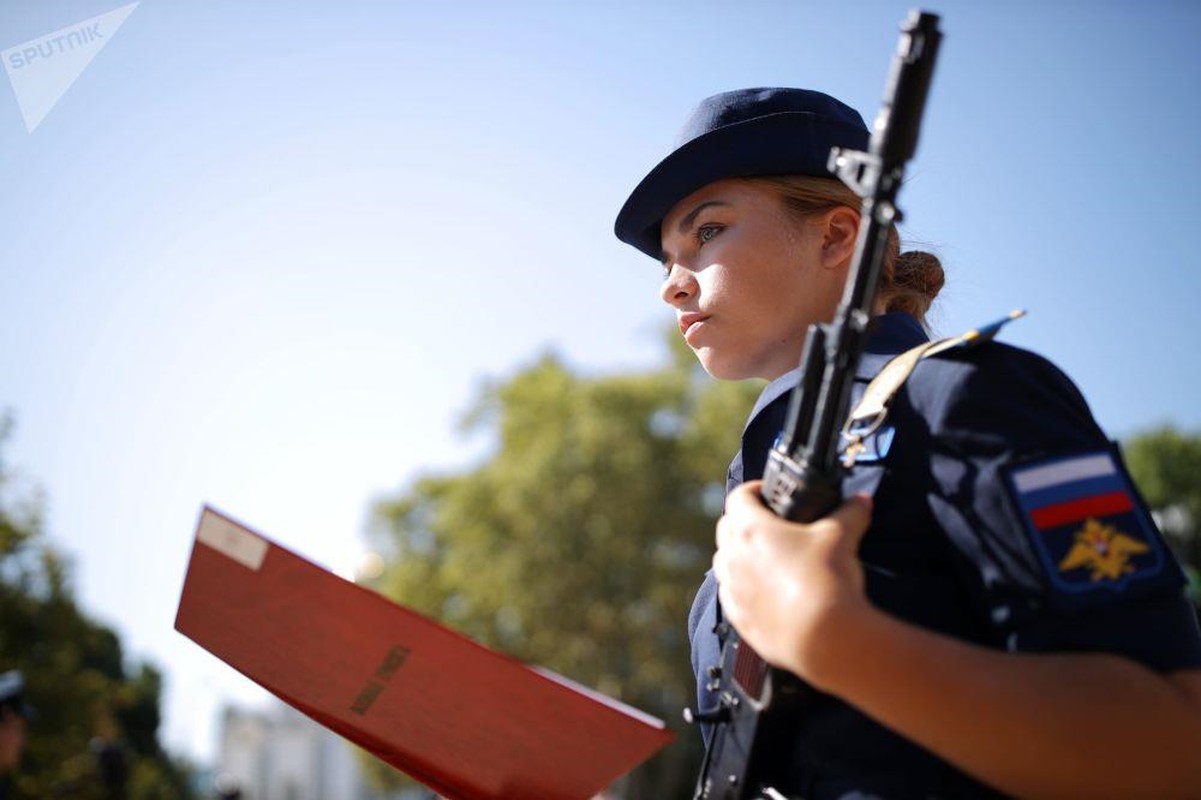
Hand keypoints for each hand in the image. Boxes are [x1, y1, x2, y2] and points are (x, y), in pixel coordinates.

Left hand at [712, 480, 873, 687]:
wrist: (822, 637)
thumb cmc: (825, 580)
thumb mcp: (843, 537)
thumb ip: (851, 512)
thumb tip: (863, 500)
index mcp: (750, 529)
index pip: (739, 497)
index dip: (754, 490)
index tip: (769, 493)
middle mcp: (733, 558)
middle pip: (726, 529)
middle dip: (743, 521)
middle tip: (768, 523)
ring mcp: (732, 590)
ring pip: (723, 563)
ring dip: (738, 556)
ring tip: (765, 558)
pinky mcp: (739, 619)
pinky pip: (731, 596)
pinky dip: (742, 588)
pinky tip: (764, 592)